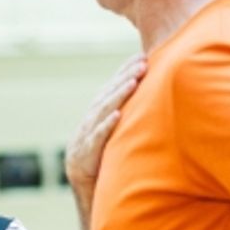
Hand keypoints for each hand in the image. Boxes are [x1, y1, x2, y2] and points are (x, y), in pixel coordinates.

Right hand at [66, 55, 145, 188]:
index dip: (126, 69)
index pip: (113, 84)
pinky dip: (107, 125)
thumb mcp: (113, 124)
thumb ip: (125, 108)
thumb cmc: (102, 145)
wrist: (80, 172)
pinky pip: (99, 135)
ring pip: (105, 109)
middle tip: (143, 64)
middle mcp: (94, 115)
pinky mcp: (89, 149)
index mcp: (100, 107)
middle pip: (111, 92)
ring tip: (132, 82)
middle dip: (127, 76)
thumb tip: (149, 93)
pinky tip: (117, 115)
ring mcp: (90, 130)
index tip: (142, 56)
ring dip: (119, 95)